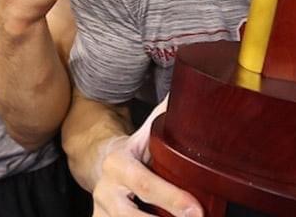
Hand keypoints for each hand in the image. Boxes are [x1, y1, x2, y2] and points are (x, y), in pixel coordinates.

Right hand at [92, 98, 201, 216]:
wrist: (98, 161)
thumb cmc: (134, 150)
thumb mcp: (147, 133)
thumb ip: (167, 115)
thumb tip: (194, 90)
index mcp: (118, 164)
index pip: (146, 185)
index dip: (172, 199)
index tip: (197, 211)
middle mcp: (104, 190)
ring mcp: (100, 212)